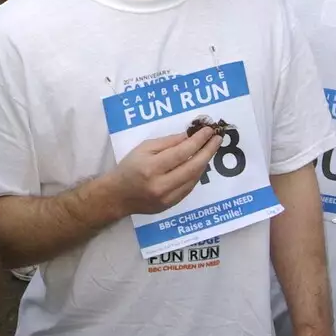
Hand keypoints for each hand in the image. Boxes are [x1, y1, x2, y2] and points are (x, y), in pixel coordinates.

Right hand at [104, 128, 221, 215]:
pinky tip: (198, 165)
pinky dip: (196, 175)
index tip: (209, 131)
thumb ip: (167, 143)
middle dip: (208, 151)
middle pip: (193, 167)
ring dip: (204, 163)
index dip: (198, 141)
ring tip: (209, 150)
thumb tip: (189, 137)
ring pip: (194, 178)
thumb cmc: (128, 168)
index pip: (182, 152)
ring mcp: (167, 197)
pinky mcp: (170, 205)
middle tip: (217, 139)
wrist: (117, 196)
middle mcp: (161, 184)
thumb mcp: (143, 149)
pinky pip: (189, 188)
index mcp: (151, 167)